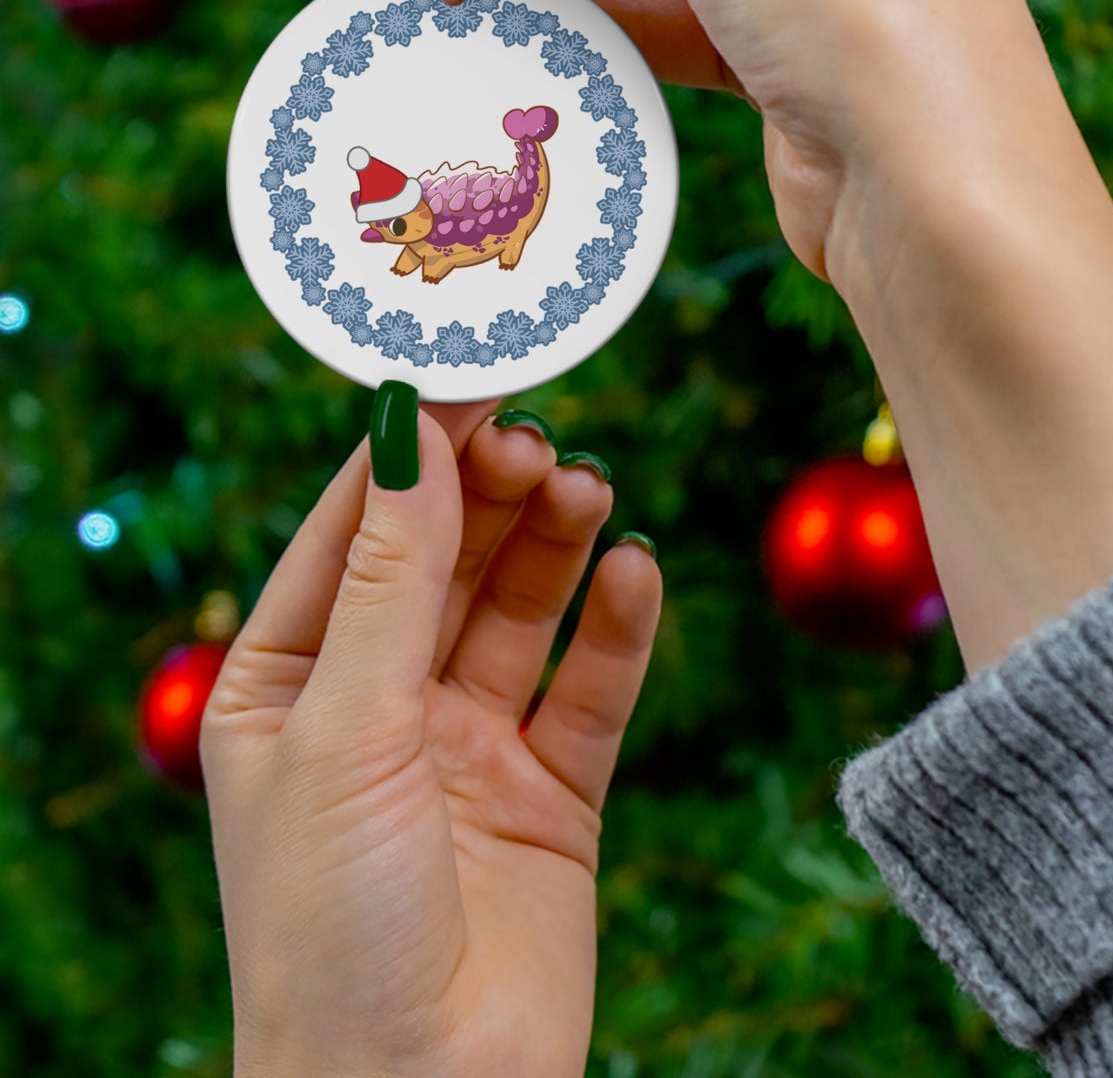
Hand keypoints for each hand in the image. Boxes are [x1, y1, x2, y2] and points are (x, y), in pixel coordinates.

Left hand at [202, 398, 661, 1077]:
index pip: (353, 532)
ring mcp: (469, 745)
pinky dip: (617, 627)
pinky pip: (591, 688)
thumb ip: (391, 580)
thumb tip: (412, 434)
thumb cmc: (331, 926)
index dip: (409, 453)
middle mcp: (380, 704)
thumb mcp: (346, 729)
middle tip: (539, 438)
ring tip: (588, 489)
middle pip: (447, 559)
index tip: (469, 375)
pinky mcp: (552, 791)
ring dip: (555, 544)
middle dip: (490, 494)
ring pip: (521, 609)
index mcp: (289, 684)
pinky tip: (635, 573)